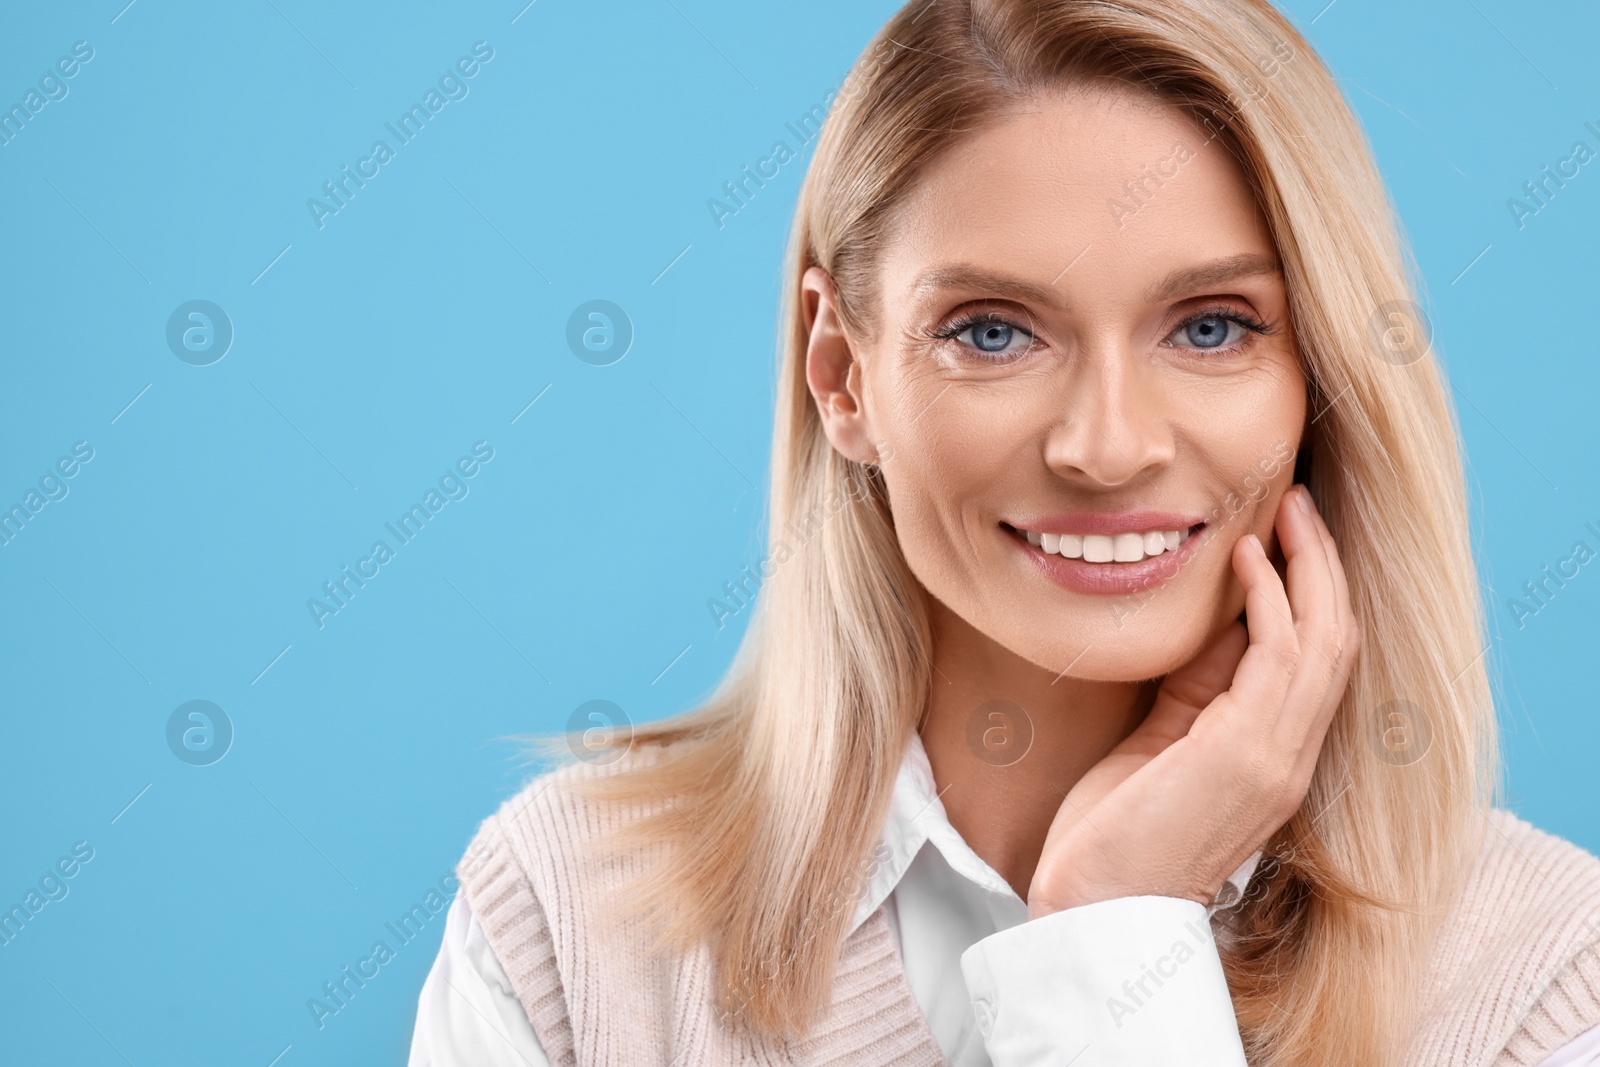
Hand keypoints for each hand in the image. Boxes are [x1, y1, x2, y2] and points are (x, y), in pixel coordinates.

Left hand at [1025, 483, 1360, 919]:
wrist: (1094, 906)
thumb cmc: (1114, 832)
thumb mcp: (1159, 742)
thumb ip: (1195, 690)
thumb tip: (1212, 621)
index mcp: (1272, 758)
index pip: (1316, 661)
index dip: (1311, 592)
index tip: (1287, 534)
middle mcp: (1288, 758)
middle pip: (1336, 640)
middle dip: (1322, 565)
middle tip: (1299, 502)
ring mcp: (1275, 758)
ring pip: (1323, 641)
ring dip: (1308, 567)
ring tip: (1287, 509)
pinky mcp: (1246, 755)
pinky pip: (1279, 659)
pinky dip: (1271, 601)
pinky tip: (1247, 559)